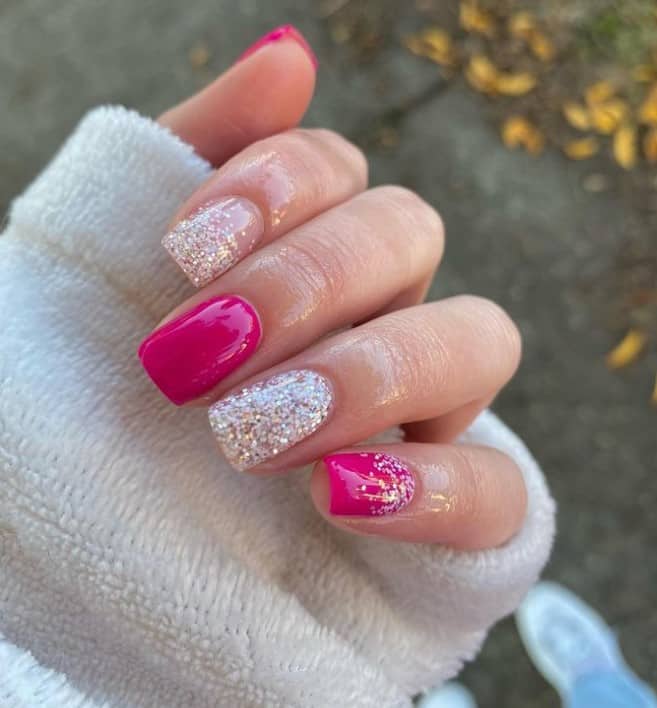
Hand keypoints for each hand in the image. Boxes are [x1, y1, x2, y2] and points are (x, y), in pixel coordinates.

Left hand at [141, 25, 526, 549]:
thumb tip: (288, 56)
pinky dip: (429, 488)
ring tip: (251, 434)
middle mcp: (387, 311)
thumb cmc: (135, 390)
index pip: (339, 170)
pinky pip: (496, 492)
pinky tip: (338, 493)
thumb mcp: (137, 266)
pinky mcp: (450, 513)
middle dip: (308, 284)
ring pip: (481, 343)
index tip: (184, 251)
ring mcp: (429, 410)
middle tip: (204, 355)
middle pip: (411, 236)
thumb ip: (201, 157)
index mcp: (317, 250)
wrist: (123, 524)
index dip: (276, 186)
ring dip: (369, 373)